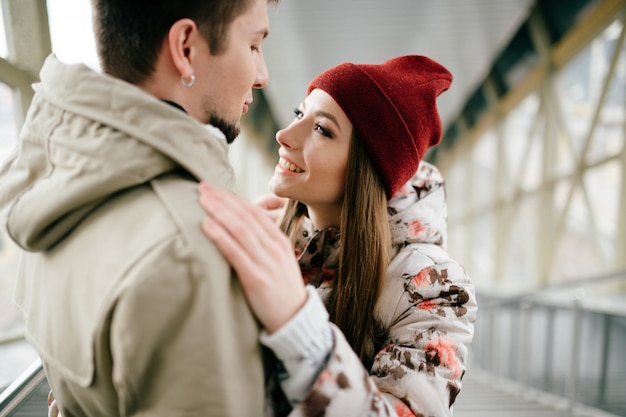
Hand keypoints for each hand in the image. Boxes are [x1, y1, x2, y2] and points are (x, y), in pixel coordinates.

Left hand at [198, 182, 306, 333]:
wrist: (295, 320)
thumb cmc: (280, 291)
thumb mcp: (277, 262)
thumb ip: (262, 245)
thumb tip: (237, 230)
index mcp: (280, 241)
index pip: (254, 213)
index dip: (233, 199)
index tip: (215, 189)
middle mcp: (274, 248)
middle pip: (245, 217)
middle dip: (223, 200)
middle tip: (202, 187)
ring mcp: (266, 262)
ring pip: (240, 230)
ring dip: (219, 211)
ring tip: (202, 200)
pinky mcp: (256, 279)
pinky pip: (235, 253)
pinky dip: (220, 236)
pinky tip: (206, 225)